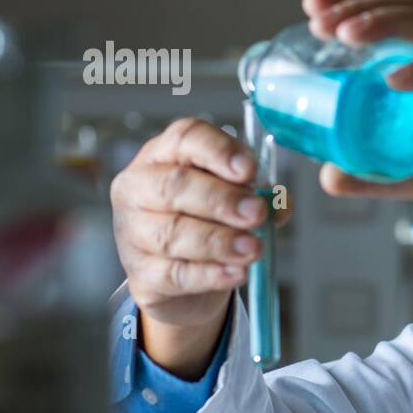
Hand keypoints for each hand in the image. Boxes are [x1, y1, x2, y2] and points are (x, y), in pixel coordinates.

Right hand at [109, 117, 291, 376]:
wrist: (185, 275)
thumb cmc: (208, 222)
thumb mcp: (232, 198)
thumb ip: (257, 195)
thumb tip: (278, 204)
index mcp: (165, 155)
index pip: (185, 138)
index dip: (218, 151)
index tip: (248, 170)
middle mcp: (140, 187)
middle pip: (174, 185)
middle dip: (220, 200)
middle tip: (256, 213)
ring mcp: (134, 231)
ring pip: (171, 233)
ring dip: (218, 241)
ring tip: (252, 248)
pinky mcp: (141, 273)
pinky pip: (174, 274)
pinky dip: (209, 275)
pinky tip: (236, 272)